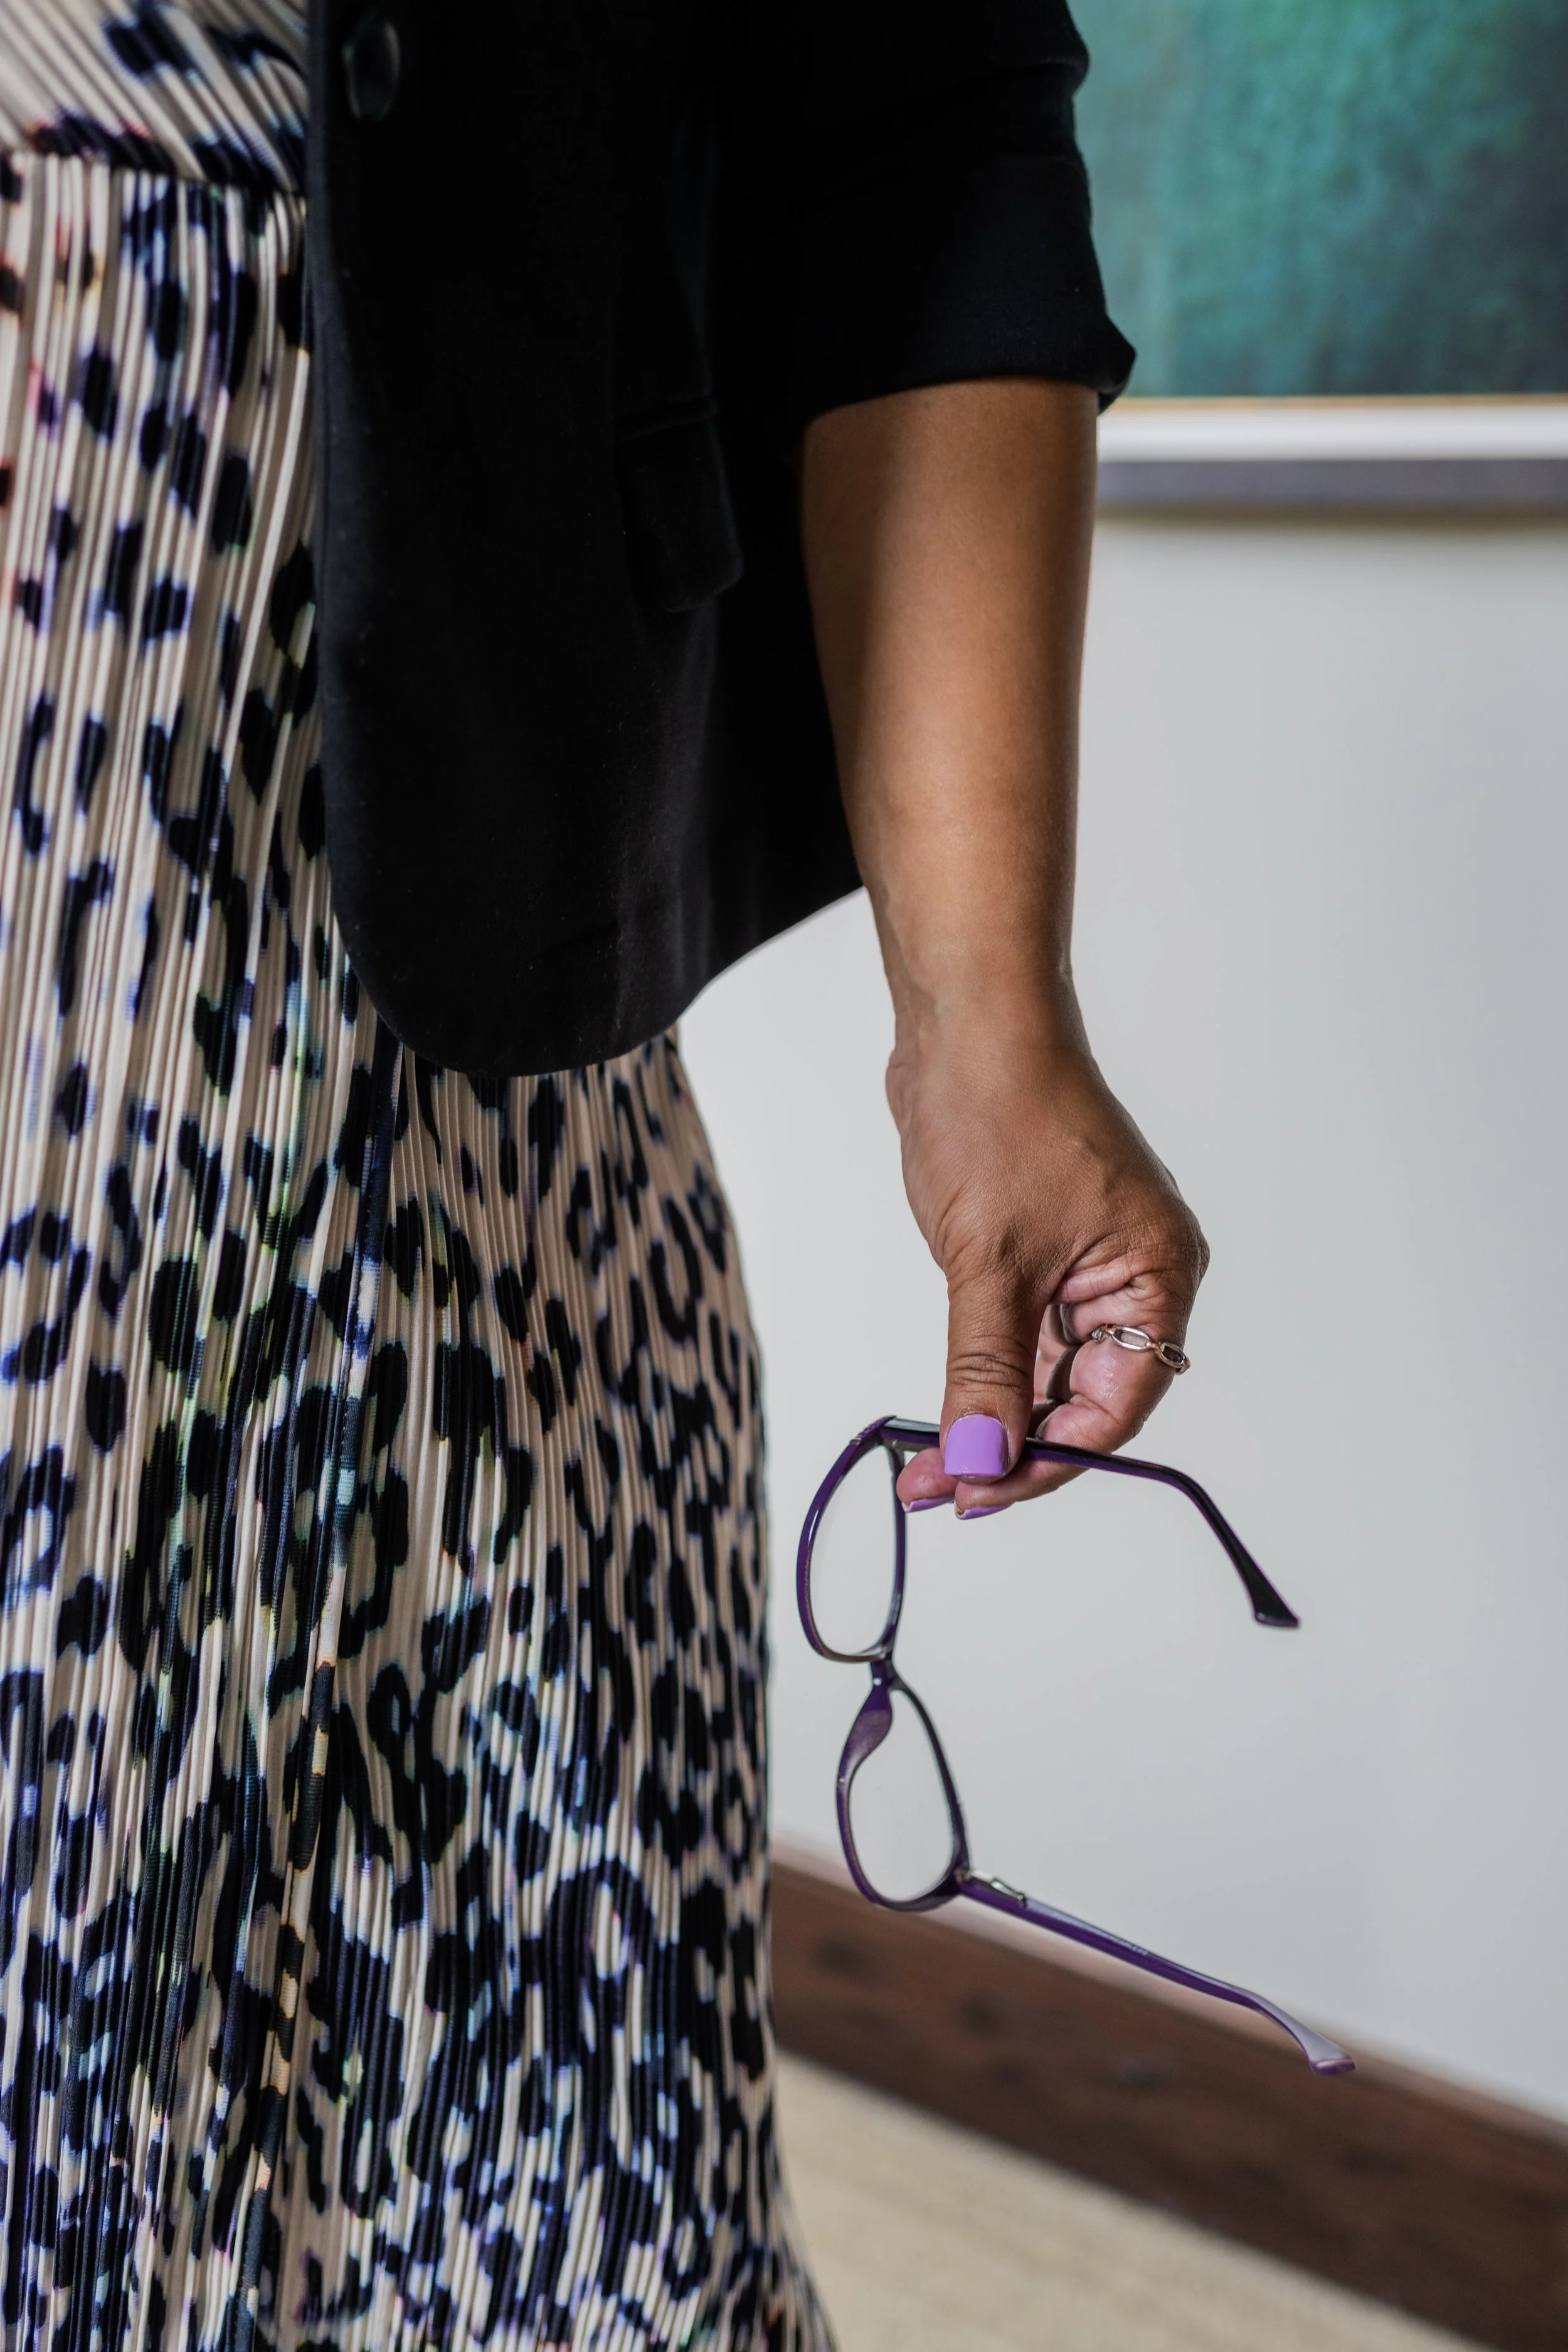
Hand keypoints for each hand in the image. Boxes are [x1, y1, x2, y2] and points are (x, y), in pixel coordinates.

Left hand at [888, 1008, 1207, 1516]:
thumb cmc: (999, 1112)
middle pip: (1083, 1399)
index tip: (979, 1495)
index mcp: (1157, 1275)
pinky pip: (1021, 1338)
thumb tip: (977, 1463)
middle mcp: (1135, 1277)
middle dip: (1012, 1449)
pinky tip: (944, 1416)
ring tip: (929, 1468)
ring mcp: (1087, 1266)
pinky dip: (984, 1377)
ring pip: (1046, 1375)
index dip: (1048, 1460)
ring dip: (991, 1420)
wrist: (965, 1026)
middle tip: (940, 1492)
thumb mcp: (989, 1262)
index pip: (1114, 1405)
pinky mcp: (1042, 1254)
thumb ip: (985, 1372)